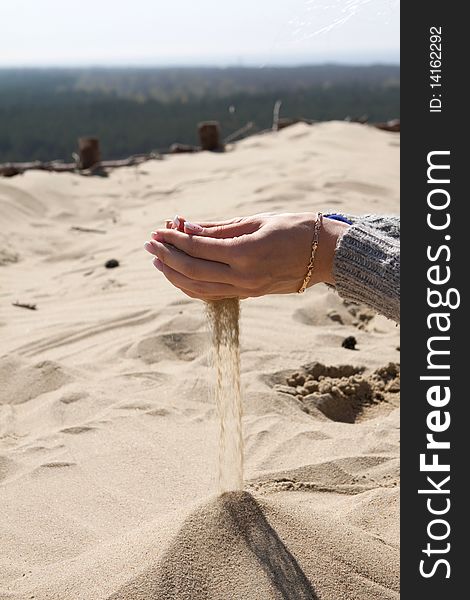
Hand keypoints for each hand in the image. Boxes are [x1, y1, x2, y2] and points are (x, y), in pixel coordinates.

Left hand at [144, 213, 348, 300]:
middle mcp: (244, 277)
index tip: (158, 229)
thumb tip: (187, 227)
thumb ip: (220, 228)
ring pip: (199, 288)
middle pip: (192, 271)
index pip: (198, 248)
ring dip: (174, 275)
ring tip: (158, 260)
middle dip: (167, 257)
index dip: (174, 239)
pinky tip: (179, 275)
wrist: (326, 255)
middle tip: (149, 243)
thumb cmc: (295, 229)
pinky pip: (212, 294)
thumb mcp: (257, 221)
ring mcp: (246, 290)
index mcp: (247, 253)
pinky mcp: (248, 295)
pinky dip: (191, 286)